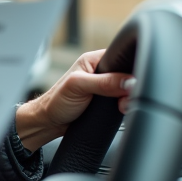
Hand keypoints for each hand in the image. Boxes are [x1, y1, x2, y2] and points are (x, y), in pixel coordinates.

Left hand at [15, 49, 133, 151]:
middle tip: (123, 99)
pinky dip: (126, 106)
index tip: (131, 84)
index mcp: (94, 60)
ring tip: (121, 107)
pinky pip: (124, 101)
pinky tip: (121, 110)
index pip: (121, 57)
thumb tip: (128, 81)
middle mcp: (101, 71)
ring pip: (128, 90)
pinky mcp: (108, 101)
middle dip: (131, 88)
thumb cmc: (56, 102)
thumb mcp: (78, 87)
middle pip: (128, 75)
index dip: (130, 69)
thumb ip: (103, 82)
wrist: (50, 123)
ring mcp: (105, 87)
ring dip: (129, 99)